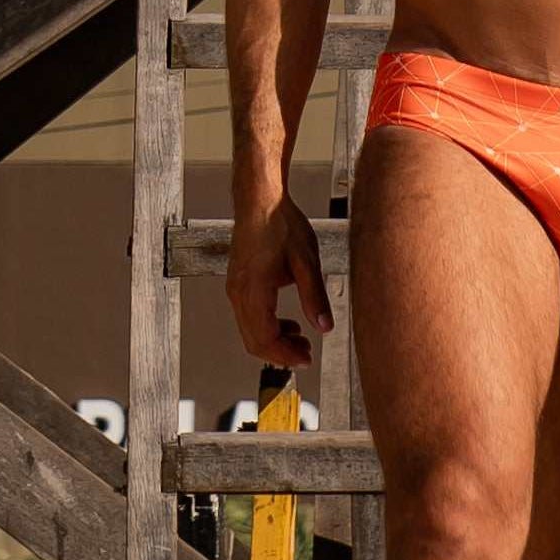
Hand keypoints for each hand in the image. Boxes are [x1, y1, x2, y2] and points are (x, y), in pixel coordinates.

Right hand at [225, 195, 331, 368]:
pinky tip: (286, 322)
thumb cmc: (279, 223)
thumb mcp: (306, 261)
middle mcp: (239, 291)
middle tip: (305, 354)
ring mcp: (236, 287)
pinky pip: (247, 316)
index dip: (286, 355)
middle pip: (253, 340)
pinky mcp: (238, 282)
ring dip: (273, 341)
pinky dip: (266, 327)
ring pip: (249, 331)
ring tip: (300, 340)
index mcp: (254, 289)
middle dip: (280, 353)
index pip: (264, 338)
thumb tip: (324, 326)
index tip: (306, 359)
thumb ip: (315, 296)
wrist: (260, 200)